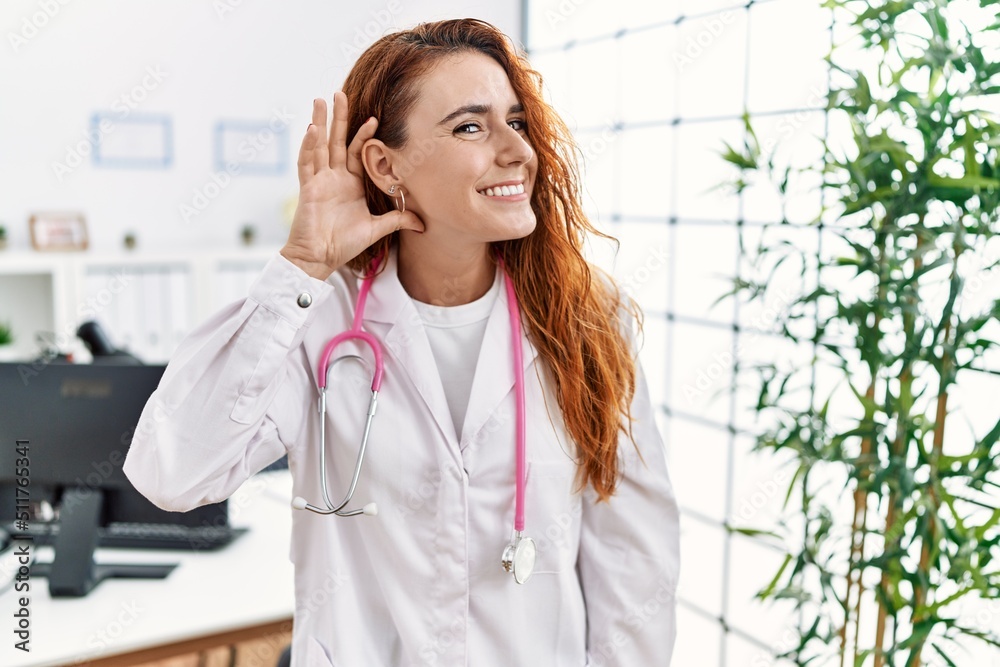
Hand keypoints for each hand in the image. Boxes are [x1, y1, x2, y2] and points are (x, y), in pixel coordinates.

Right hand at [281, 92, 423, 279]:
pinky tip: (311, 130)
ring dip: (320, 123)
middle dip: (338, 117)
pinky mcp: (307, 189)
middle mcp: (334, 177)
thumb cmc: (344, 244)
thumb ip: (397, 219)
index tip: (375, 117)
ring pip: (319, 145)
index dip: (364, 135)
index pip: (357, 152)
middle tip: (339, 92)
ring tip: (319, 101)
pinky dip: (308, 147)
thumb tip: (423, 222)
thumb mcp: (377, 228)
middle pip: (336, 141)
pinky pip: (307, 164)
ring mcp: (319, 181)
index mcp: (350, 183)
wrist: (320, 258)